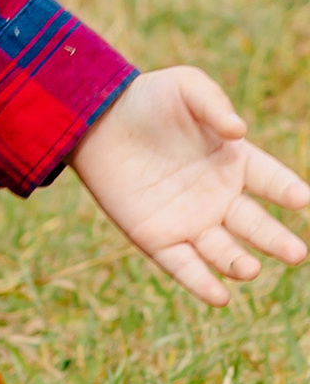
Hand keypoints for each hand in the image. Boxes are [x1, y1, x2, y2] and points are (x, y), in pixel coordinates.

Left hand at [69, 66, 309, 304]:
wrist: (94, 119)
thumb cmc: (146, 99)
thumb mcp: (184, 87)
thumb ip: (213, 103)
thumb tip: (239, 130)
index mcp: (233, 162)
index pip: (270, 180)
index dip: (286, 189)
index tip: (301, 199)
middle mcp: (218, 197)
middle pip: (255, 225)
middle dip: (276, 240)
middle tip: (296, 253)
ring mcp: (190, 221)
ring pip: (223, 251)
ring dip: (239, 263)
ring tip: (250, 269)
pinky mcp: (158, 238)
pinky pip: (184, 266)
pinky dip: (201, 283)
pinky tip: (219, 296)